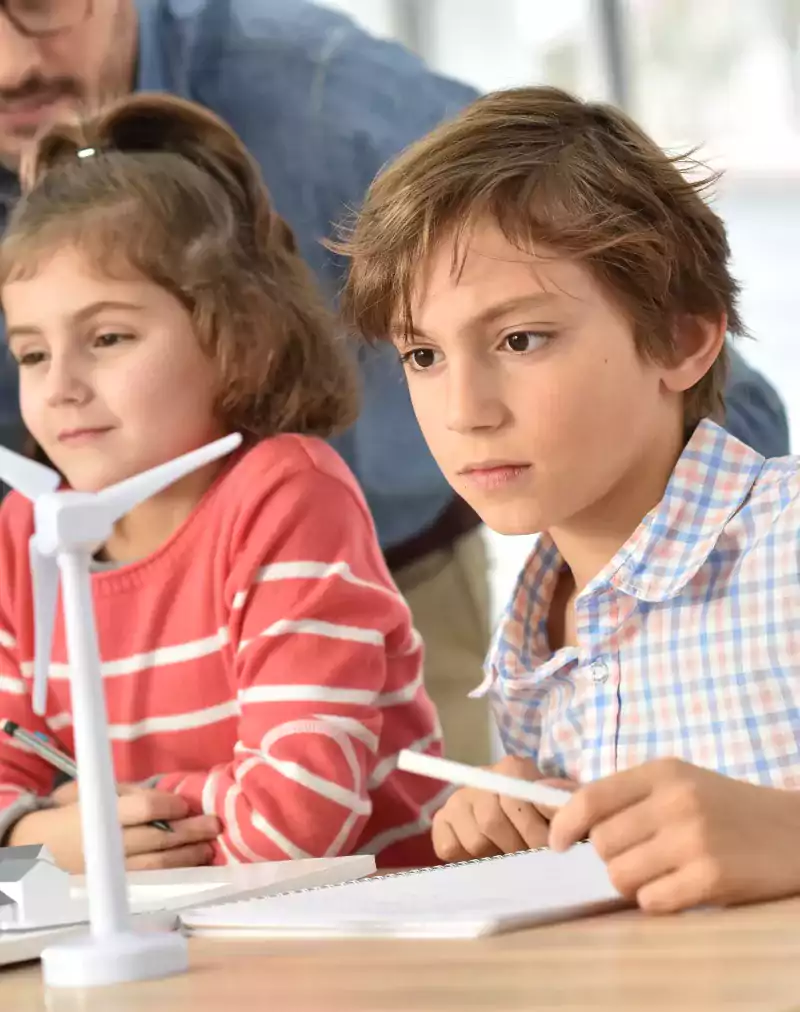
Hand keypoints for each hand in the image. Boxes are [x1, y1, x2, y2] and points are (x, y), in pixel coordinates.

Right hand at [9, 785, 220, 872]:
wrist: (38, 850)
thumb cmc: (72, 814)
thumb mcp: (94, 791)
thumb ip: (129, 793)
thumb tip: (167, 798)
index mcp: (105, 814)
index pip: (145, 809)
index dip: (170, 806)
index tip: (186, 804)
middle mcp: (110, 844)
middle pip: (158, 839)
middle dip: (190, 832)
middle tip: (214, 825)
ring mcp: (113, 870)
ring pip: (158, 865)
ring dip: (188, 856)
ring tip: (209, 847)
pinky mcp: (114, 887)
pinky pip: (150, 881)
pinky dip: (173, 873)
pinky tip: (190, 866)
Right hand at [432, 755, 574, 861]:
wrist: (518, 825)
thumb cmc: (545, 819)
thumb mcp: (560, 811)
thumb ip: (562, 808)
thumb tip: (563, 810)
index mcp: (513, 769)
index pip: (517, 799)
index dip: (535, 832)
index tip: (549, 850)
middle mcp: (481, 777)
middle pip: (492, 821)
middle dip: (517, 849)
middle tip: (530, 861)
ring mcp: (458, 798)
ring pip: (474, 839)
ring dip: (495, 856)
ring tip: (509, 856)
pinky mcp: (441, 820)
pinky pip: (449, 847)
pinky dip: (468, 859)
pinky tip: (484, 855)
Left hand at [548, 758, 799, 912]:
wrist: (795, 832)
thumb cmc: (727, 809)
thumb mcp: (679, 784)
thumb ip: (627, 796)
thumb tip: (562, 809)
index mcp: (662, 772)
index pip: (590, 797)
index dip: (564, 824)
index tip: (557, 843)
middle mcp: (675, 802)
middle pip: (601, 843)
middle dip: (610, 857)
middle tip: (638, 857)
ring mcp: (694, 840)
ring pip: (620, 875)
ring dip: (632, 883)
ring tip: (660, 873)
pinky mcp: (712, 878)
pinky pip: (651, 901)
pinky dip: (657, 901)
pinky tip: (680, 888)